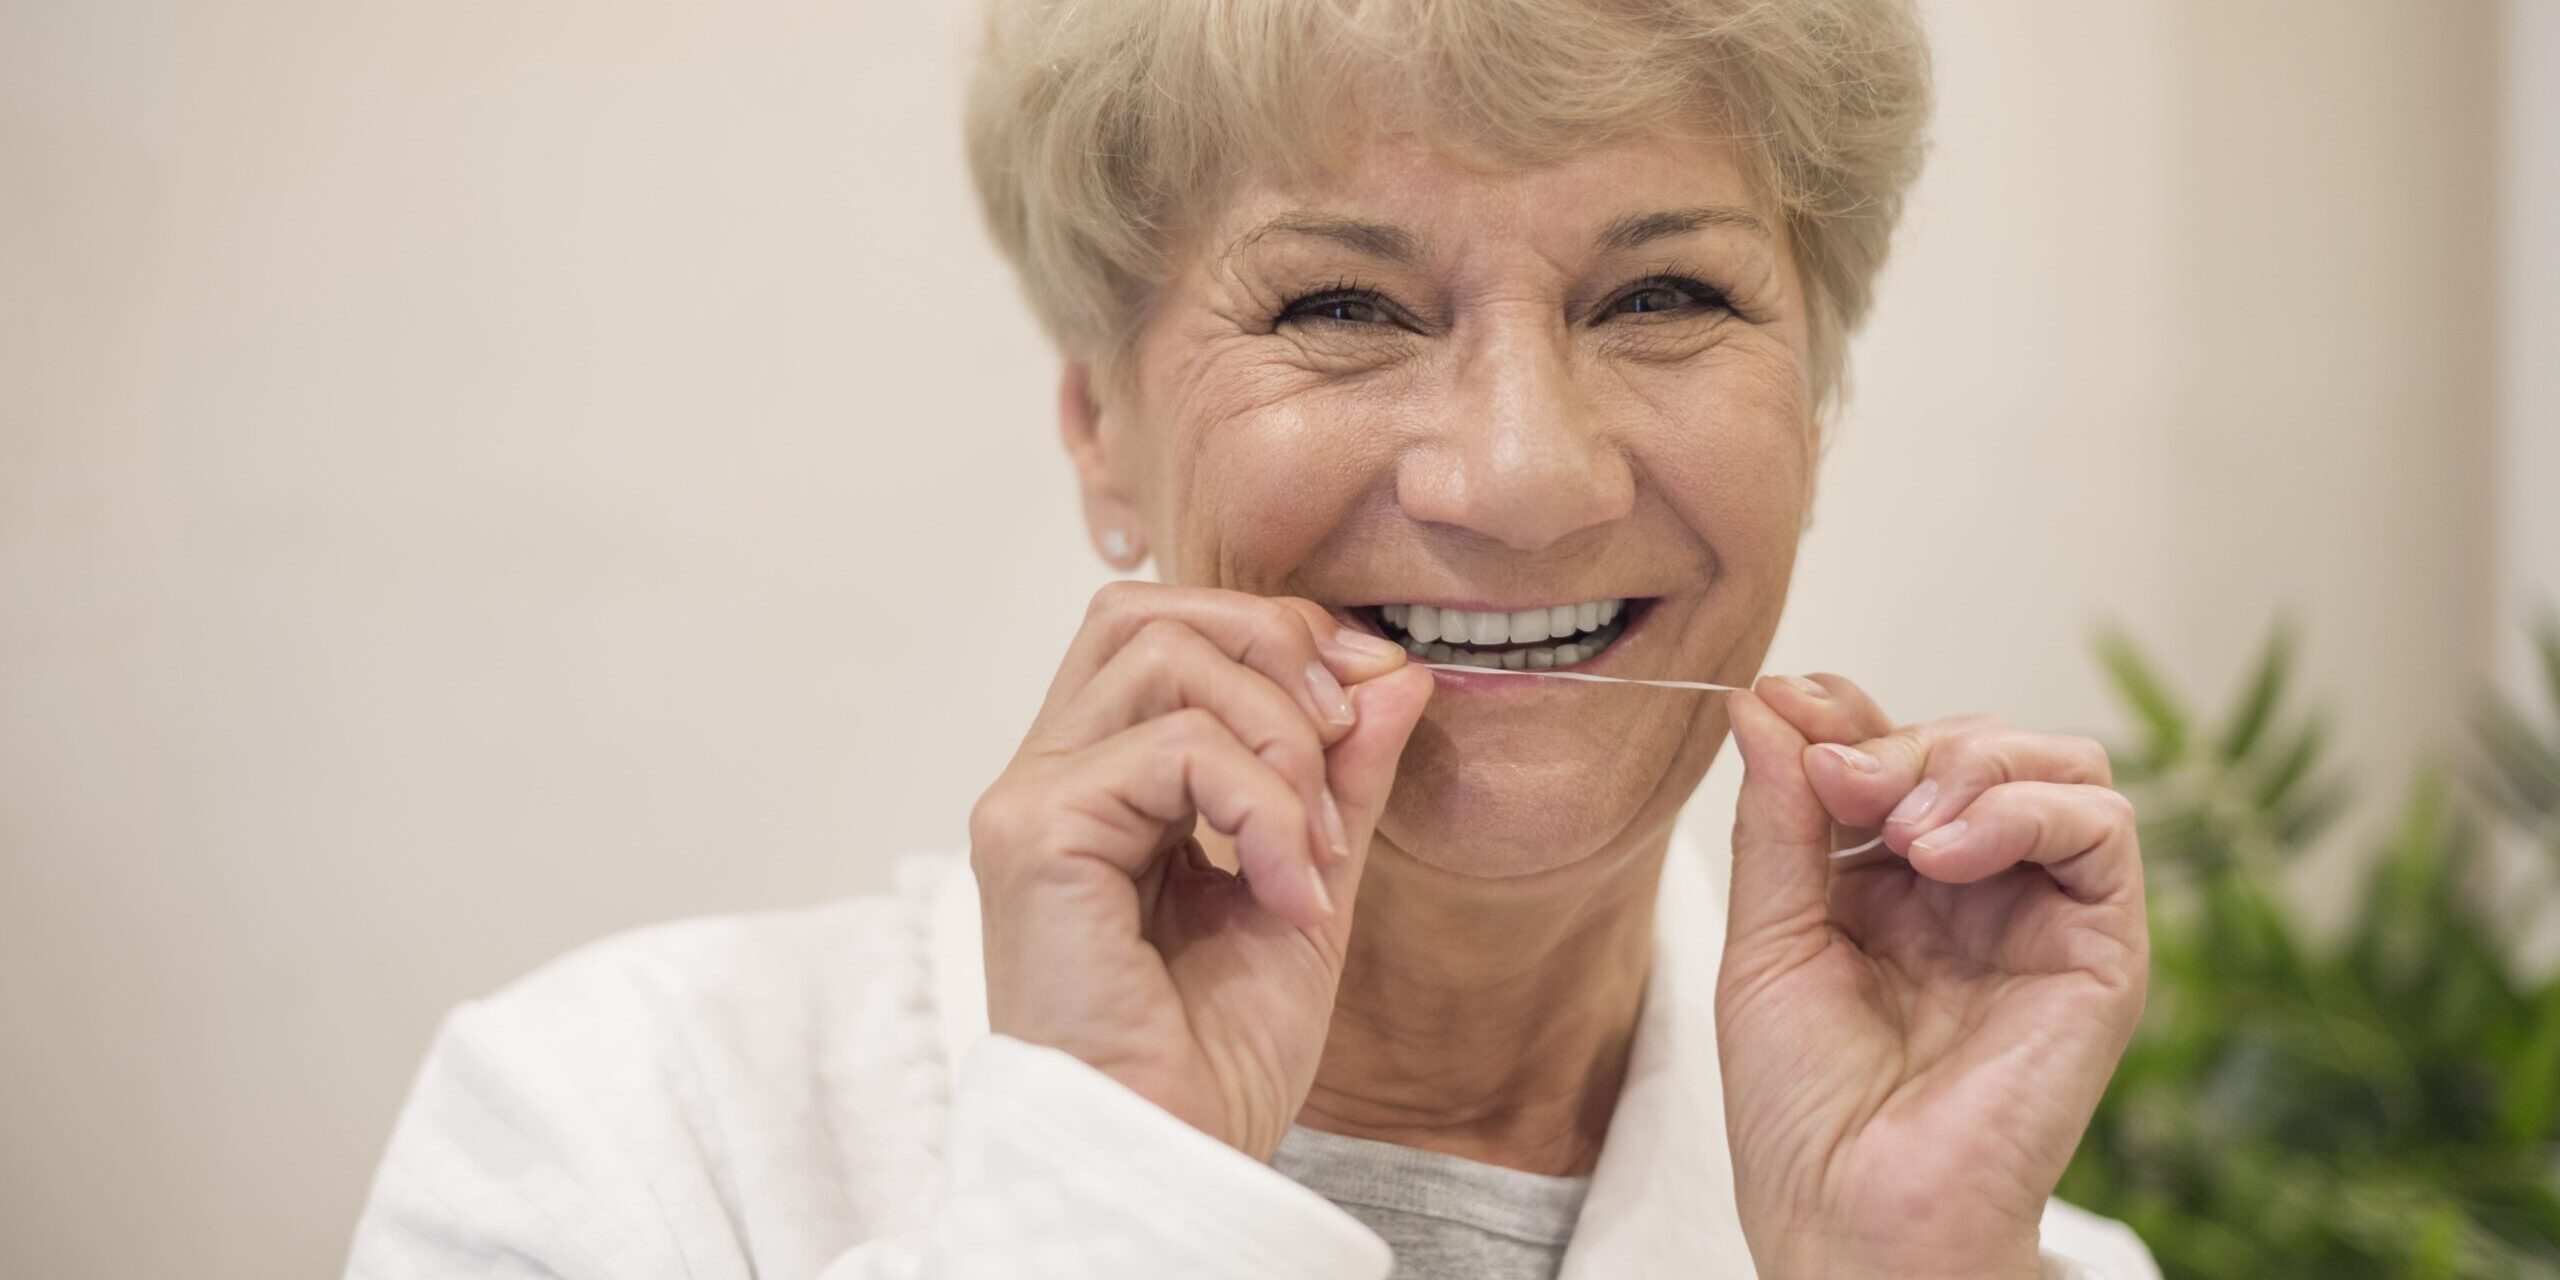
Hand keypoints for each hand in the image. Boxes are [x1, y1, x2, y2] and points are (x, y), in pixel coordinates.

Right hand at [969, 582, 1433, 1159]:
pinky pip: (1175, 748)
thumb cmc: (1214, 1059)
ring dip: (1279, 737)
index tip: (1370, 700)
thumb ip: (1342, 780)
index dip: (1277, 637)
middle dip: (1271, 645)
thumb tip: (1396, 674)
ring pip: (1162, 654)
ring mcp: (1031, 800)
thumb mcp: (1312, 886)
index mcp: (1101, 783)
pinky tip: (1289, 895)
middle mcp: (1050, 777)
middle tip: (1343, 737)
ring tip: (1318, 852)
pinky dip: (1266, 807)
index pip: (1166, 631)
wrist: (1172, 1162)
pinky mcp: (1035, 834)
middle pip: (1145, 611)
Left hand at [1715, 674, 2147, 1279]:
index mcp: (1894, 886)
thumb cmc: (1804, 1112)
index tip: (1784, 704)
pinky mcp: (2102, 951)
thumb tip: (1765, 702)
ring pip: (2055, 764)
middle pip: (1976, 743)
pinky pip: (2101, 826)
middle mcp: (1978, 893)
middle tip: (1835, 779)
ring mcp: (2043, 917)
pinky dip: (2023, 806)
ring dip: (1967, 760)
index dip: (1850, 714)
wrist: (1848, 1217)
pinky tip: (1945, 849)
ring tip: (1897, 822)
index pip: (1899, 752)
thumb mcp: (1766, 939)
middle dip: (1897, 738)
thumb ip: (1778, 821)